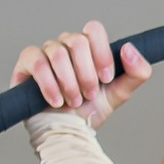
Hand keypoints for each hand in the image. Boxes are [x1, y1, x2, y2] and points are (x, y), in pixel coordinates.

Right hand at [16, 23, 151, 122]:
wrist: (65, 134)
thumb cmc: (88, 111)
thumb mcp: (119, 94)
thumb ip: (136, 73)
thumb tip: (129, 48)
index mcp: (87, 47)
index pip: (94, 29)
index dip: (101, 54)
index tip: (105, 79)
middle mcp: (65, 45)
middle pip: (77, 41)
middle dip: (86, 74)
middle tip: (88, 95)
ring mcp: (45, 52)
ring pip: (57, 53)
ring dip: (69, 83)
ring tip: (73, 101)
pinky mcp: (27, 64)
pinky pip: (38, 63)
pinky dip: (50, 85)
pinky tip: (56, 101)